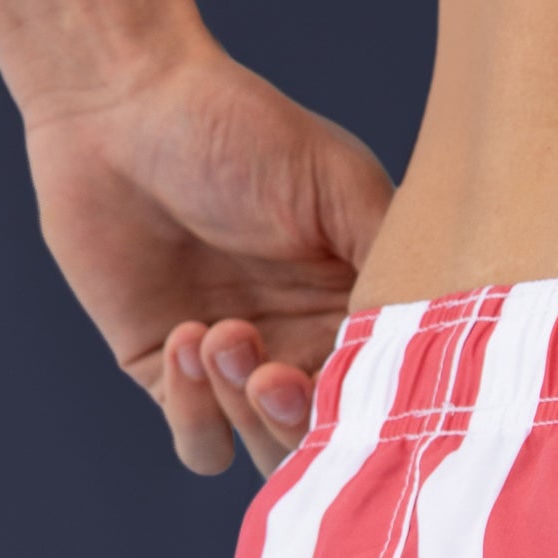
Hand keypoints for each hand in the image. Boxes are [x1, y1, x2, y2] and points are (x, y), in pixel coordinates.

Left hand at [23, 34, 394, 474]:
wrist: (118, 105)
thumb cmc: (237, 129)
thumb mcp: (339, 184)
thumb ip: (392, 263)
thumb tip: (438, 335)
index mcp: (357, 306)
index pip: (386, 390)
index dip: (375, 406)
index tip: (354, 389)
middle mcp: (304, 345)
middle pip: (326, 437)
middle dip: (300, 421)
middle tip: (273, 376)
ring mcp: (237, 368)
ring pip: (266, 453)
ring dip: (245, 410)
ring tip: (219, 335)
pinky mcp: (169, 376)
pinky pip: (200, 443)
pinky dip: (196, 413)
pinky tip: (184, 340)